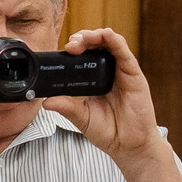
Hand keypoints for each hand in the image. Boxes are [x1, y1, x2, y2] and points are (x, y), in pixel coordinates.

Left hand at [52, 28, 165, 168]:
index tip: (62, 51)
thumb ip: (67, 107)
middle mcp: (110, 73)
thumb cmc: (109, 131)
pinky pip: (125, 54)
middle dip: (83, 39)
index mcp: (96, 80)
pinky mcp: (135, 76)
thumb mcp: (82, 118)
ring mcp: (123, 73)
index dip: (75, 49)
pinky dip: (116, 42)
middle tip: (70, 45)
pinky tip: (107, 35)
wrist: (129, 146)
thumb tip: (46, 101)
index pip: (85, 57)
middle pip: (97, 46)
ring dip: (96, 36)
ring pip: (111, 44)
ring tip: (83, 38)